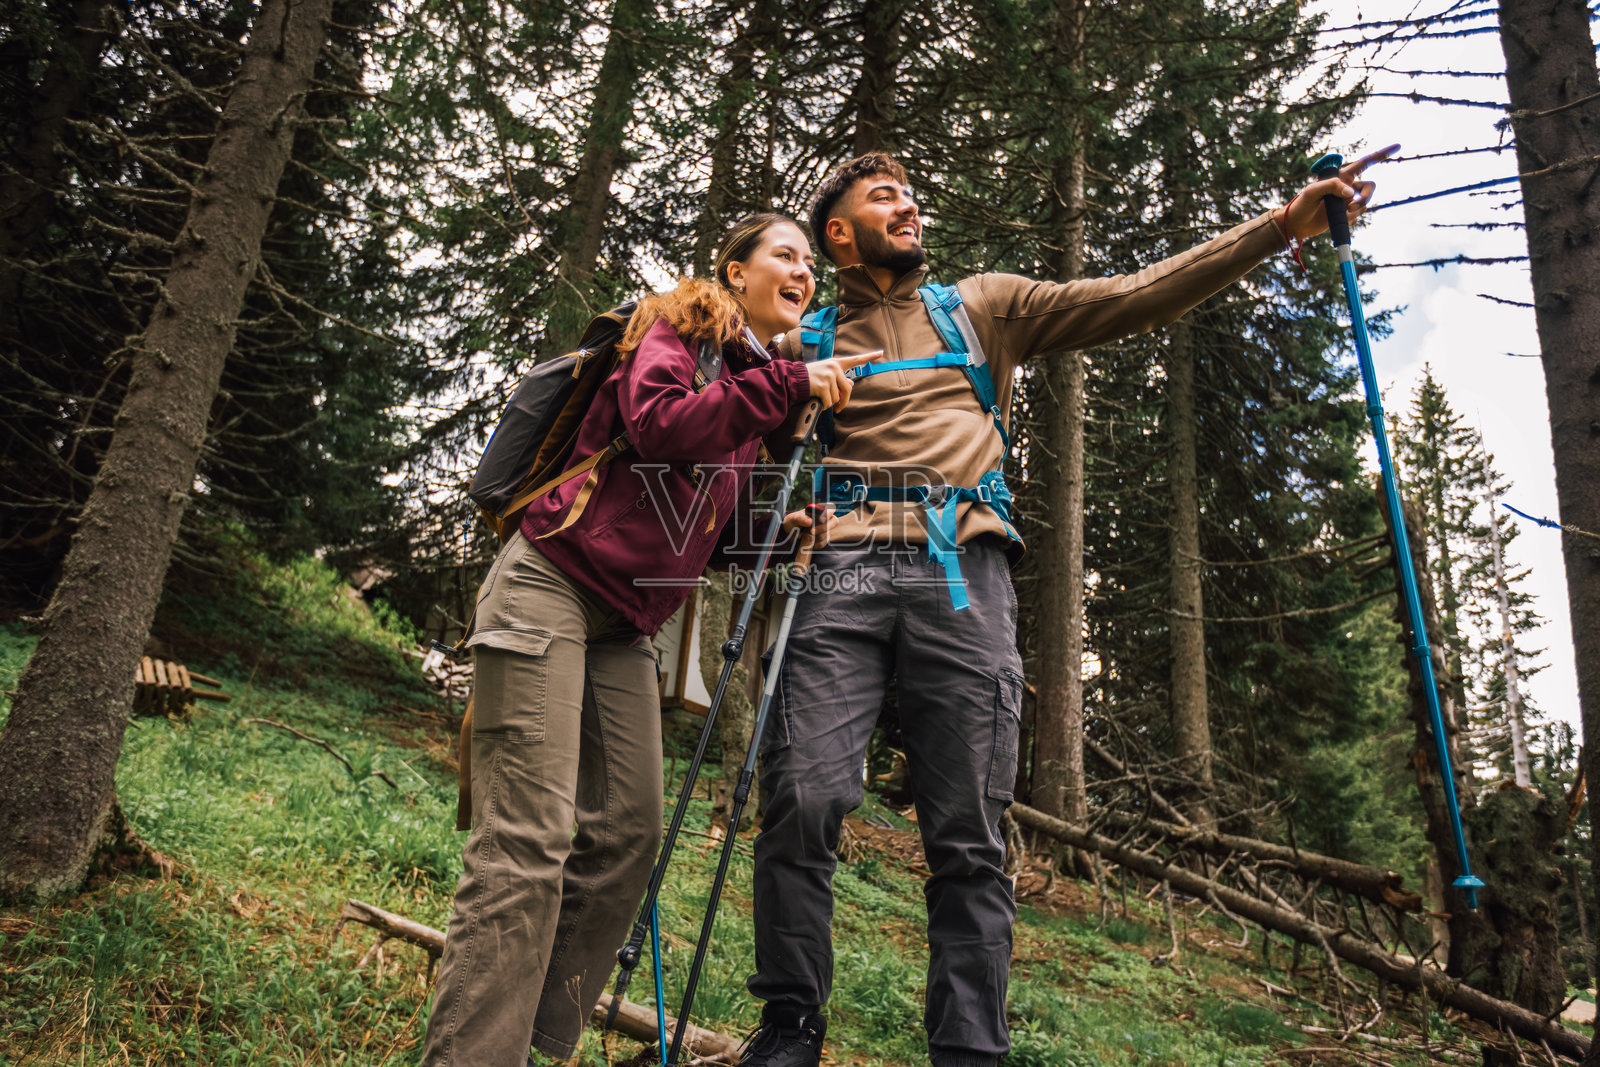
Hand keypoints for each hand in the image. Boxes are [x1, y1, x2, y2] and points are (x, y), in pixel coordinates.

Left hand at [782, 503, 837, 548]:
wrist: (790, 534)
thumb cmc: (793, 522)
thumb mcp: (793, 519)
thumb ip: (800, 519)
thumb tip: (810, 521)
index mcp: (819, 509)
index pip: (830, 507)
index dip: (828, 513)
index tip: (820, 520)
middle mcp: (825, 518)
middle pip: (834, 521)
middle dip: (823, 528)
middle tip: (811, 532)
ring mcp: (826, 529)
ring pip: (826, 534)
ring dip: (814, 536)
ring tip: (803, 534)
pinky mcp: (824, 538)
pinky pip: (823, 543)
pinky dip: (814, 543)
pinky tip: (806, 541)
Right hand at [806, 350, 882, 411]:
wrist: (793, 379)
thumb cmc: (810, 377)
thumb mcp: (825, 374)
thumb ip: (839, 378)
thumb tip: (851, 385)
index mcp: (836, 363)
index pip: (855, 359)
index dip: (869, 356)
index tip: (881, 353)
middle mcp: (834, 367)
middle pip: (847, 389)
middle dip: (843, 402)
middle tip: (839, 409)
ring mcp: (829, 376)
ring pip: (837, 398)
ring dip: (830, 402)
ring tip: (820, 397)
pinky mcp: (823, 385)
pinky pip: (829, 402)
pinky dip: (824, 405)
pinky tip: (817, 399)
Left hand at [1276, 143, 1400, 240]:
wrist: (1297, 225)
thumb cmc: (1301, 204)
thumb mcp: (1312, 191)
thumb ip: (1331, 186)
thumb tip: (1351, 193)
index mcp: (1341, 176)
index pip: (1365, 162)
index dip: (1381, 154)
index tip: (1398, 146)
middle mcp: (1347, 186)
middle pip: (1370, 186)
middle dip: (1366, 196)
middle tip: (1352, 206)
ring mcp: (1348, 201)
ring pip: (1365, 202)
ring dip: (1357, 209)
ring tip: (1343, 213)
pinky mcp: (1347, 214)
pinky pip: (1358, 214)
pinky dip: (1351, 218)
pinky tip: (1338, 220)